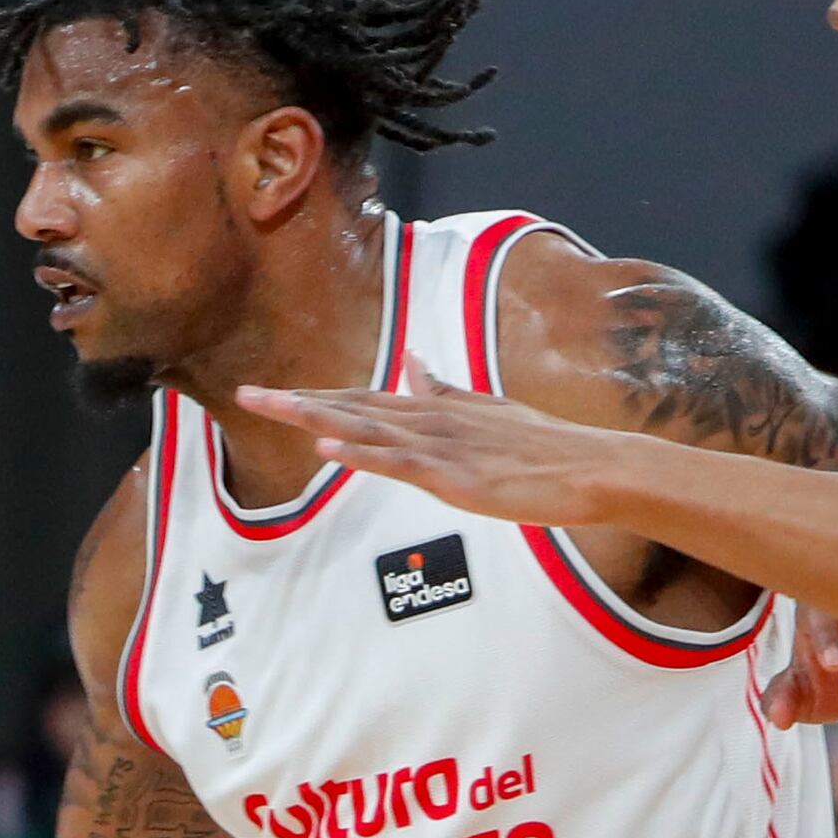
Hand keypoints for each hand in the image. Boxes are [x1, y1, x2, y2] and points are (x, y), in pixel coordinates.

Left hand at [233, 379, 642, 530]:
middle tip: (245, 394)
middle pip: (353, 407)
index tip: (272, 393)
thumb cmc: (543, 446)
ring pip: (368, 429)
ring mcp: (443, 447)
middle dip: (297, 401)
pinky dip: (362, 453)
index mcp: (436, 412)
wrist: (591, 466)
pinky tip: (328, 447)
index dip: (317, 395)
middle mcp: (432, 421)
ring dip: (318, 417)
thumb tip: (412, 361)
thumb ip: (445, 390)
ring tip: (274, 408)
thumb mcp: (487, 412)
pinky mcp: (457, 476)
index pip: (364, 401)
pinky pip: (400, 463)